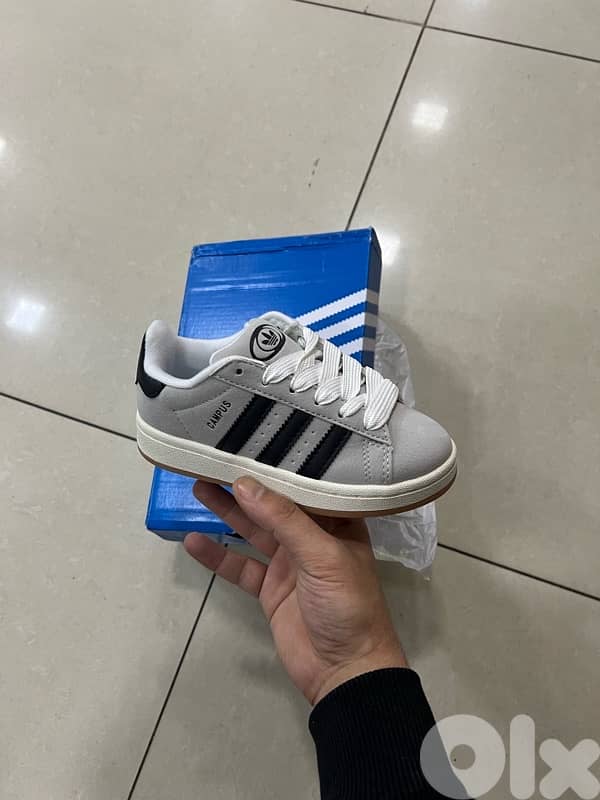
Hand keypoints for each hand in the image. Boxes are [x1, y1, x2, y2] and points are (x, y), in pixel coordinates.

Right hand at [184, 477, 406, 704]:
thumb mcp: (322, 555)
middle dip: (246, 486)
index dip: (281, 466)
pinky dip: (217, 555)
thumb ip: (284, 519)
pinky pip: (239, 566)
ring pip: (253, 531)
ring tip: (198, 486)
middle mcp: (311, 538)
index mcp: (336, 524)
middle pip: (273, 506)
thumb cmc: (348, 605)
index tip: (253, 441)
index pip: (305, 487)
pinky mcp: (269, 589)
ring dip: (227, 512)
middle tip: (215, 459)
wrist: (345, 671)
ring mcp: (288, 564)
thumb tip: (246, 484)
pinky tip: (193, 540)